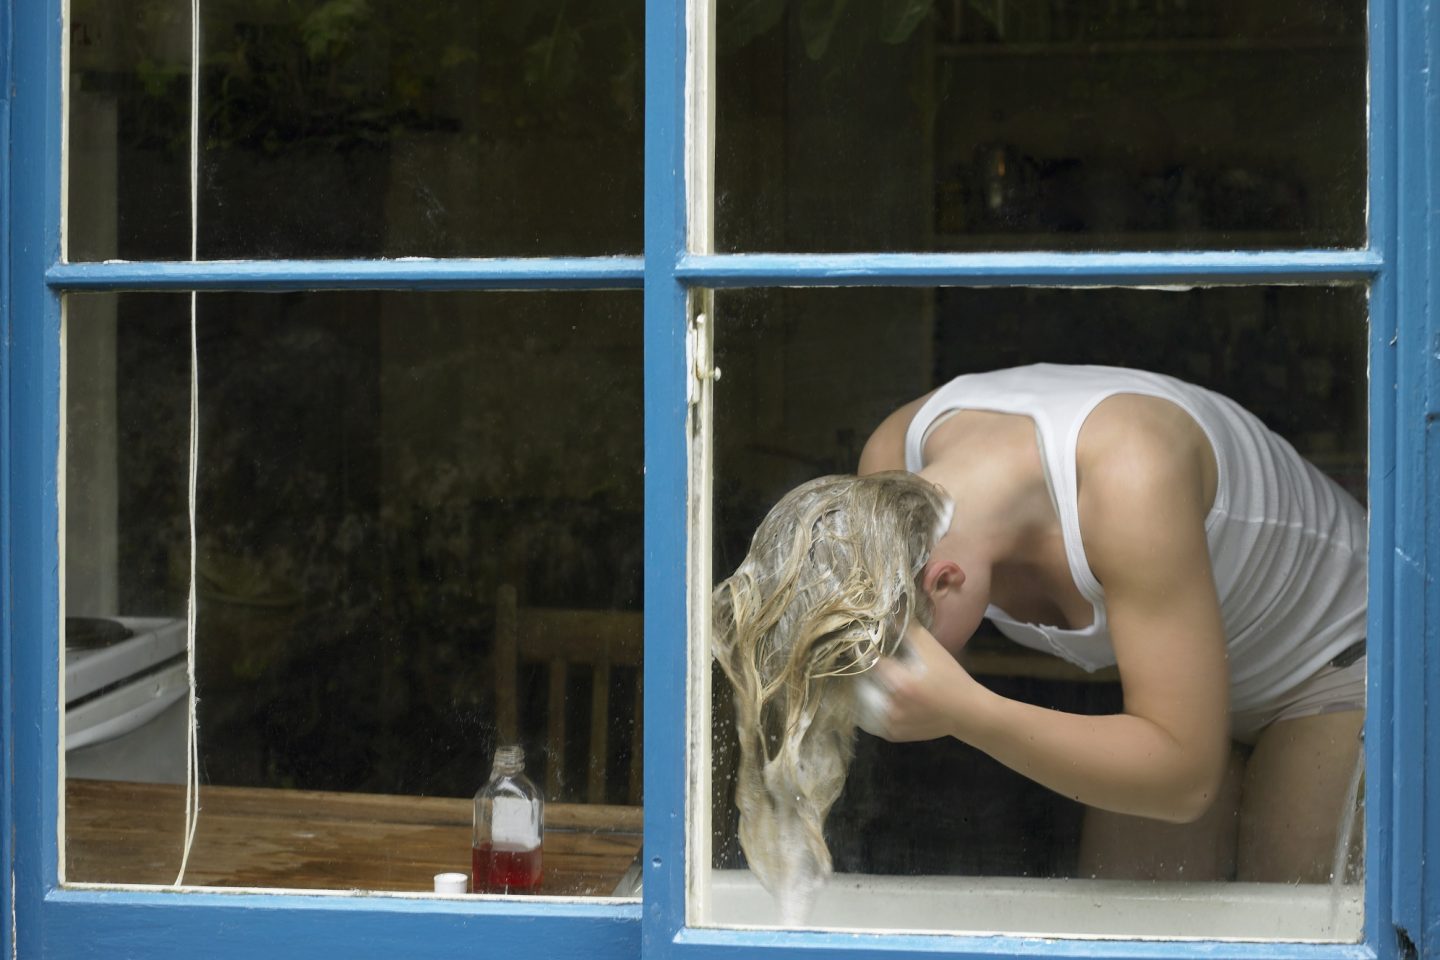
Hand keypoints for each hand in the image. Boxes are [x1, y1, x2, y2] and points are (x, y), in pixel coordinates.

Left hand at [867, 622, 986, 742]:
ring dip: (867, 691)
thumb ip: (909, 629)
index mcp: (900, 683)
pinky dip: (873, 709)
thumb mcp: (932, 649)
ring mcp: (891, 724)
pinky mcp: (893, 735)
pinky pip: (872, 720)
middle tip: (874, 663)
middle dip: (867, 672)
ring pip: (864, 703)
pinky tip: (881, 698)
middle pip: (863, 682)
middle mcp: (892, 706)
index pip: (869, 661)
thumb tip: (889, 612)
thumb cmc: (951, 678)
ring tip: (875, 681)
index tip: (868, 645)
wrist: (967, 713)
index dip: (868, 650)